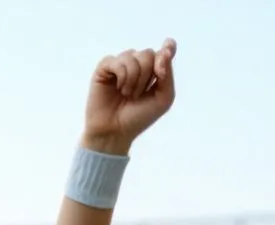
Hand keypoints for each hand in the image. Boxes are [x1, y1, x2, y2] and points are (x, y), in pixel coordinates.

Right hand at [82, 38, 176, 155]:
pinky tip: (119, 88)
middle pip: (149, 53)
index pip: (162, 54)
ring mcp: (121, 65)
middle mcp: (137, 66)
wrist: (116, 129)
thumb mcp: (163, 100)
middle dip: (147, 75)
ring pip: (134, 56)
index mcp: (153, 74)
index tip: (169, 44)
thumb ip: (167, 77)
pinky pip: (118, 61)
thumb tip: (163, 53)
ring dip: (135, 79)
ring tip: (128, 94)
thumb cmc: (140, 116)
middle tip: (139, 94)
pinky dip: (123, 77)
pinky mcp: (105, 66)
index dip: (168, 47)